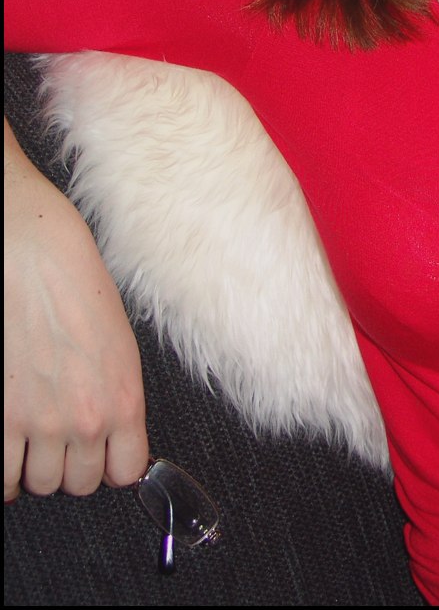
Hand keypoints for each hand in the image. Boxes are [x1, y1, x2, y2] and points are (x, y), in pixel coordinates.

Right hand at [5, 121, 147, 499]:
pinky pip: (1, 478)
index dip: (110, 464)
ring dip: (35, 465)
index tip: (101, 454)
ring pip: (39, 483)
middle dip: (70, 463)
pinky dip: (4, 470)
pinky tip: (7, 447)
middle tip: (61, 438)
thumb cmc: (76, 286)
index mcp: (123, 398)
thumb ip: (115, 395)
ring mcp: (39, 422)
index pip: (125, 472)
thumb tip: (112, 433)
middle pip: (78, 482)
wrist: (33, 255)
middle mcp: (84, 418)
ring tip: (32, 436)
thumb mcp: (117, 344)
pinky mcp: (0, 419)